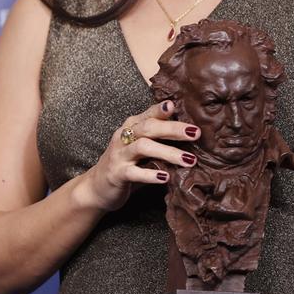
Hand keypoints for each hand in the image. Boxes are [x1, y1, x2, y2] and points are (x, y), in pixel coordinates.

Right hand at [75, 101, 198, 211]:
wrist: (97, 187)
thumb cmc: (127, 163)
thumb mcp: (142, 147)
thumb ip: (160, 138)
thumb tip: (192, 133)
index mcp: (132, 126)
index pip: (149, 114)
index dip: (161, 109)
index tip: (175, 105)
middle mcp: (124, 137)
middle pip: (149, 127)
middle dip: (173, 129)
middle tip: (196, 133)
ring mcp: (119, 155)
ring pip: (143, 147)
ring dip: (168, 152)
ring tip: (189, 159)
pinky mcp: (117, 174)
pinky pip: (134, 172)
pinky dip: (151, 174)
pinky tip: (166, 177)